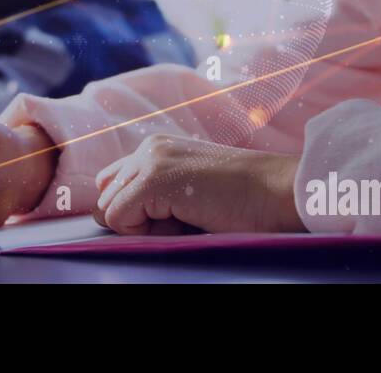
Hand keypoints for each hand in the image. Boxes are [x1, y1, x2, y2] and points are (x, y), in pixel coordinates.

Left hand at [92, 134, 303, 234]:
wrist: (278, 193)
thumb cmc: (241, 203)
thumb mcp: (187, 195)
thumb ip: (148, 199)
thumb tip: (102, 215)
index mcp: (157, 148)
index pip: (113, 183)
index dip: (136, 210)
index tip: (176, 216)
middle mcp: (149, 147)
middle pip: (106, 195)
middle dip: (136, 218)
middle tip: (184, 218)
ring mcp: (150, 160)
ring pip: (109, 209)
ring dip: (143, 226)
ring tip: (188, 217)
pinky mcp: (154, 178)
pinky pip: (118, 218)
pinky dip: (146, 232)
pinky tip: (186, 217)